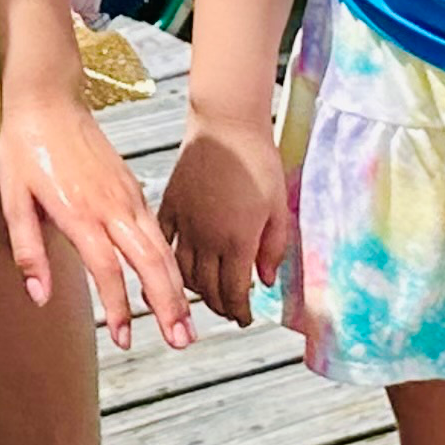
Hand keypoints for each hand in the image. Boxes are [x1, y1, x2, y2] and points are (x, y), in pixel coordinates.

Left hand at [0, 86, 196, 349]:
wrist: (48, 99)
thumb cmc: (25, 146)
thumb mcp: (12, 197)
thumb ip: (28, 250)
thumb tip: (38, 296)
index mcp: (80, 212)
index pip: (108, 270)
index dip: (118, 309)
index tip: (123, 339)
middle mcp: (112, 205)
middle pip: (151, 262)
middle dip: (169, 305)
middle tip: (182, 341)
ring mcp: (128, 194)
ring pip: (162, 247)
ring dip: (177, 286)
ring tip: (186, 322)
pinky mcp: (133, 186)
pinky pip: (158, 229)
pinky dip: (170, 260)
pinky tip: (172, 280)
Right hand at [159, 113, 291, 326]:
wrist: (226, 126)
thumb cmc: (257, 162)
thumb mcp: (279, 209)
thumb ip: (273, 249)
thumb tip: (266, 281)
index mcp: (236, 241)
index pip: (233, 292)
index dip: (239, 311)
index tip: (244, 318)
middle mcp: (206, 237)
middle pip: (206, 288)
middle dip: (218, 306)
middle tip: (228, 310)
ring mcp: (185, 221)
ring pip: (182, 270)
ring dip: (194, 288)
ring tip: (205, 292)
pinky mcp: (170, 204)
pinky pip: (164, 240)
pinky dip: (169, 258)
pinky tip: (176, 263)